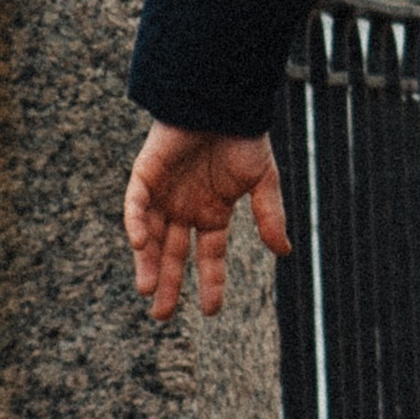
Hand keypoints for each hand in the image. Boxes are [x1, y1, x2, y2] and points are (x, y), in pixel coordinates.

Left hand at [124, 123, 290, 322]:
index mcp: (213, 212)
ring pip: (151, 236)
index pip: (209, 255)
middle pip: (173, 253)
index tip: (212, 311)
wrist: (222, 102)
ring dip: (148, 262)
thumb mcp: (263, 181)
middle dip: (168, 284)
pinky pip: (136, 204)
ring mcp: (163, 194)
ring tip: (148, 290)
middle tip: (161, 316)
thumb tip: (284, 252)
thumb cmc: (243, 137)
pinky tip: (141, 242)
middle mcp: (185, 208)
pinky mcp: (145, 175)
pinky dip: (136, 223)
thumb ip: (269, 216)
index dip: (211, 281)